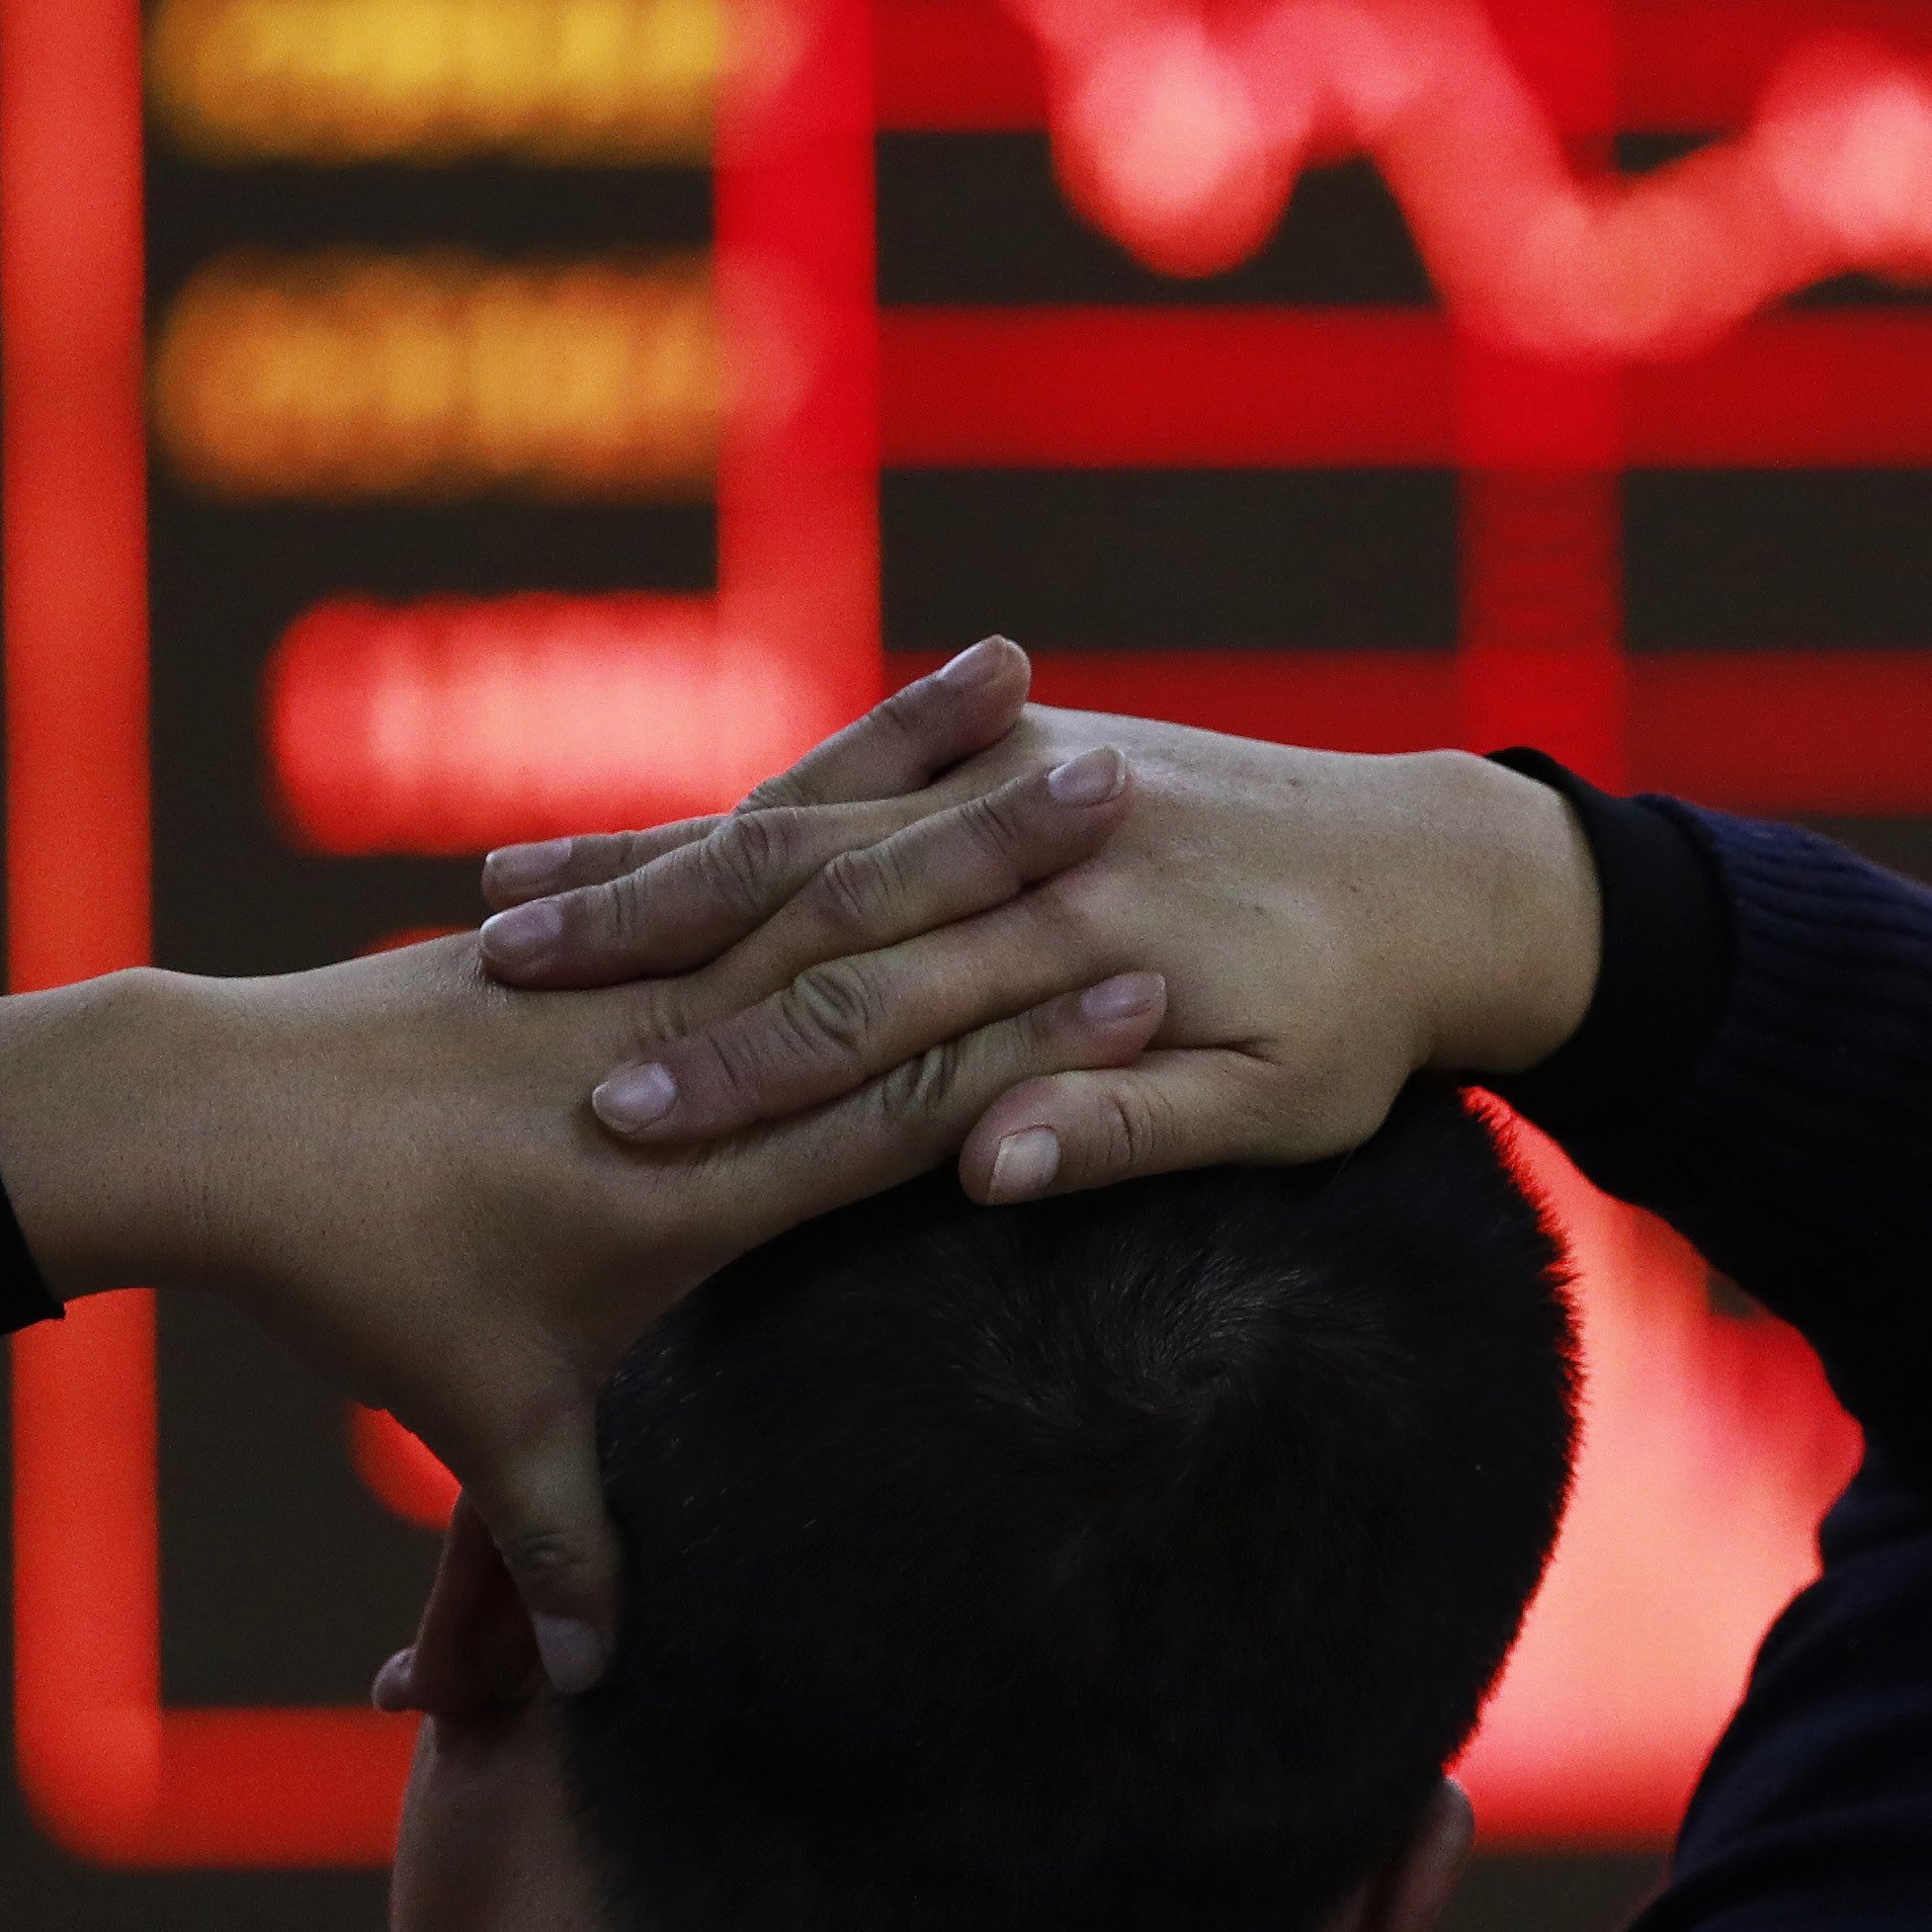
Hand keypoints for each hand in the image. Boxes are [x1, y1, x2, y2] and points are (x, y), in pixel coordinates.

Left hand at [0, 690, 1163, 1685]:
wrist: (213, 1123)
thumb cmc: (355, 1281)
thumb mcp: (474, 1424)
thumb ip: (561, 1543)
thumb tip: (595, 1684)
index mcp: (695, 1174)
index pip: (897, 1108)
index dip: (1032, 1061)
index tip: (1148, 1007)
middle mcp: (692, 1043)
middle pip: (893, 957)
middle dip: (1031, 897)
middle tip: (1161, 838)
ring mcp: (653, 958)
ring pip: (843, 859)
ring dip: (974, 797)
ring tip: (1093, 748)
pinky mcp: (622, 901)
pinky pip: (768, 807)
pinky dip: (874, 748)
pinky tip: (970, 682)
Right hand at [477, 708, 1600, 1203]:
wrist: (1436, 868)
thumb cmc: (1363, 1019)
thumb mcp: (1283, 1101)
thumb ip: (1132, 1131)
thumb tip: (986, 1174)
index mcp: (1078, 957)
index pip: (880, 1031)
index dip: (746, 1077)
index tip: (618, 1125)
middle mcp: (1021, 861)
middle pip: (800, 913)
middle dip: (645, 954)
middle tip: (504, 999)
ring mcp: (998, 795)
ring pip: (788, 831)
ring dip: (640, 868)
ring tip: (495, 910)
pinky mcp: (996, 758)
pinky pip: (829, 780)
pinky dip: (711, 813)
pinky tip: (585, 844)